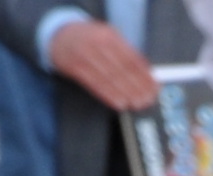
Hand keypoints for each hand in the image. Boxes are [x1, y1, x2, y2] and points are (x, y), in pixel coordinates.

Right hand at [44, 16, 159, 110]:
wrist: (57, 34)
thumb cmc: (88, 38)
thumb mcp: (106, 36)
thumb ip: (125, 51)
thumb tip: (147, 71)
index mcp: (109, 35)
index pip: (131, 57)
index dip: (145, 75)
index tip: (155, 87)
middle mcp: (97, 43)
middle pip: (122, 69)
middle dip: (138, 86)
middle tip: (148, 99)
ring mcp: (84, 55)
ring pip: (109, 77)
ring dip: (125, 93)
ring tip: (137, 103)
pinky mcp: (74, 67)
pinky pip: (94, 83)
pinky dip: (109, 94)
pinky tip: (119, 103)